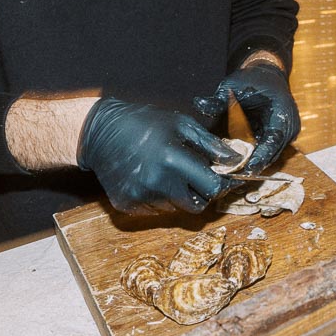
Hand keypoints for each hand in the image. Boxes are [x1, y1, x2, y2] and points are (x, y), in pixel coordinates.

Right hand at [77, 98, 242, 214]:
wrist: (99, 133)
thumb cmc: (144, 124)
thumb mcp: (181, 124)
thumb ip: (211, 144)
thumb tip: (236, 160)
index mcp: (173, 159)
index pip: (212, 187)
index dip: (221, 184)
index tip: (221, 178)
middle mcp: (157, 183)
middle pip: (197, 205)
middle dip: (201, 192)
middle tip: (193, 175)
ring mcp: (141, 197)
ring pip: (177, 209)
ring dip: (179, 195)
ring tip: (165, 172)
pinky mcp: (128, 206)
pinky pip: (157, 211)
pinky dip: (160, 199)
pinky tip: (149, 179)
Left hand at [195, 62, 299, 172]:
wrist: (265, 76)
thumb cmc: (250, 81)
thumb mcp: (232, 88)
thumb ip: (218, 100)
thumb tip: (198, 104)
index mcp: (282, 111)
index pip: (274, 138)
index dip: (262, 155)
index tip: (248, 168)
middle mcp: (289, 124)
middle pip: (273, 151)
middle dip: (255, 163)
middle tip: (235, 175)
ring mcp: (287, 132)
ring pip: (271, 154)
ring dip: (255, 162)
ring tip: (234, 172)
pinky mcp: (280, 137)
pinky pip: (268, 151)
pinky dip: (255, 156)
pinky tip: (239, 162)